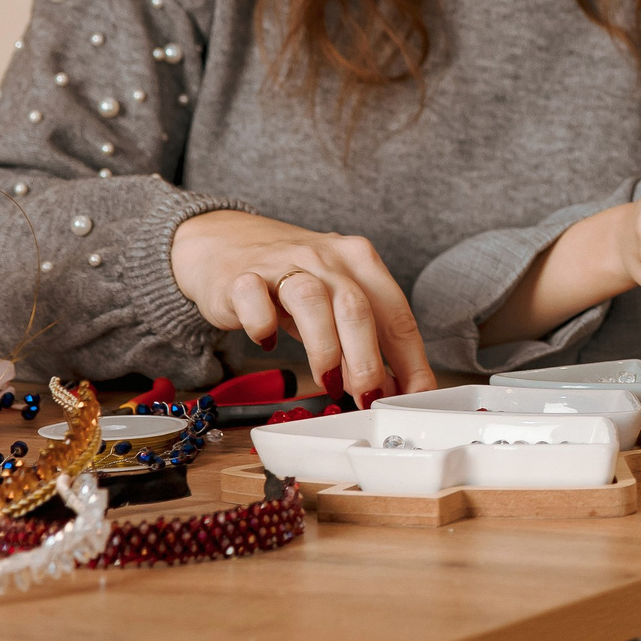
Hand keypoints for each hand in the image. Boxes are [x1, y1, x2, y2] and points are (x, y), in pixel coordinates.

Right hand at [169, 210, 436, 397]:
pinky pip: (254, 300)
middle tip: (369, 398)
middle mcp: (327, 257)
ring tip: (329, 382)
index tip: (415, 396)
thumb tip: (388, 388)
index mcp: (360, 261)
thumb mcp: (335, 300)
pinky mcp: (240, 277)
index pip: (396, 314)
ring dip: (325, 350)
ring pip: (313, 301)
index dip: (409, 360)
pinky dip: (262, 325)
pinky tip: (266, 343)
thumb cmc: (292, 278)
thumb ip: (361, 337)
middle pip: (358, 309)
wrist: (225, 242)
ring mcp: (283, 264)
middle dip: (368, 361)